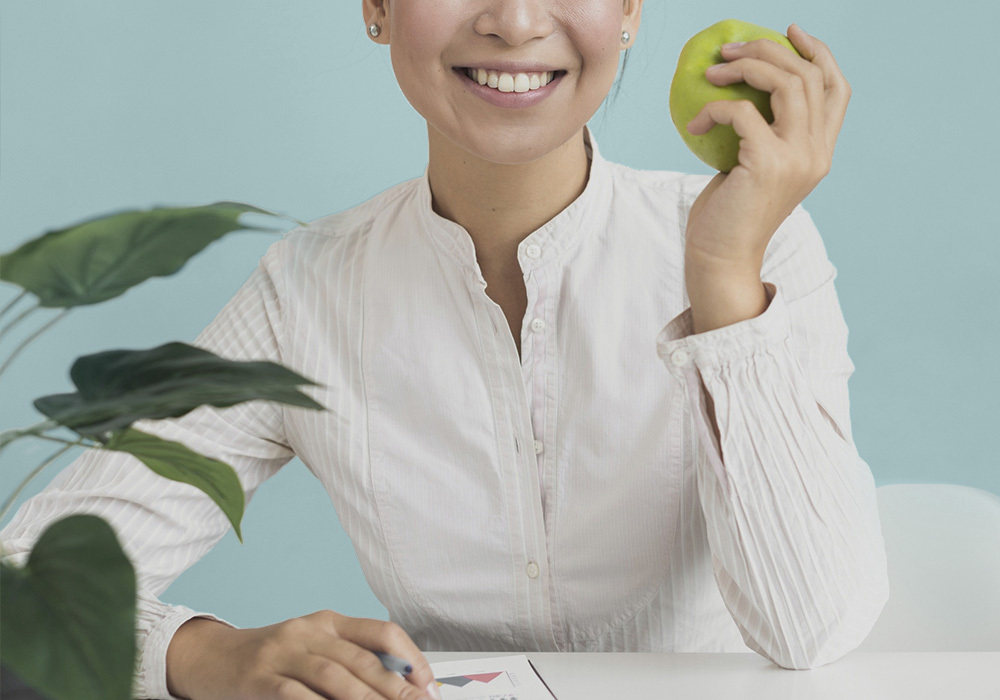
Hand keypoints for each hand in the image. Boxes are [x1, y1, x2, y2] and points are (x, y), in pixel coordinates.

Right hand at [166, 612, 441, 699]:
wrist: (210, 656)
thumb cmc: (270, 658)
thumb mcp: (313, 649)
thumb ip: (349, 660)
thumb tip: (399, 682)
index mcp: (329, 622)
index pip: (381, 632)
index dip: (409, 657)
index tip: (428, 684)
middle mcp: (309, 631)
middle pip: (361, 659)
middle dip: (394, 687)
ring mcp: (283, 651)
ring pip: (333, 675)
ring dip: (364, 698)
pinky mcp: (259, 676)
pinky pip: (294, 693)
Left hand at [683, 24, 851, 270]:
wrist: (722, 257)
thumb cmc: (730, 213)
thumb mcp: (756, 166)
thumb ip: (766, 134)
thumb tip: (744, 91)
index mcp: (821, 153)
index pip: (837, 89)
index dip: (818, 53)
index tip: (790, 33)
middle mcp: (817, 153)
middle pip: (808, 76)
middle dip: (768, 51)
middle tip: (730, 50)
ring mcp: (797, 158)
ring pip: (785, 83)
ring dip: (745, 67)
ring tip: (713, 70)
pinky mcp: (768, 163)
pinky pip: (742, 112)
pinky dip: (715, 108)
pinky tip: (696, 122)